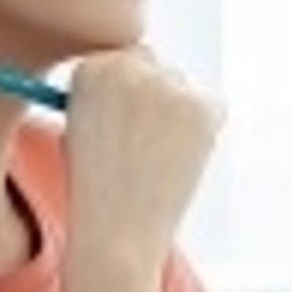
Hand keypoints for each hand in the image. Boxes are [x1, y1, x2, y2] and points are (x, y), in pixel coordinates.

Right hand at [50, 49, 222, 270]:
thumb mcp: (78, 130)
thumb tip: (142, 82)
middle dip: (158, 99)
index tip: (130, 122)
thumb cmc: (95, 191)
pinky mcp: (201, 106)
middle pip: (157, 69)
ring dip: (181, 116)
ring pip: (185, 90)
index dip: (129, 96)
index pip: (125, 62)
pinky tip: (181, 161)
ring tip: (160, 159)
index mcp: (91, 69)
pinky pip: (213, 109)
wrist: (117, 230)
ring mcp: (167, 85)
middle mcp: (128, 67)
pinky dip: (205, 132)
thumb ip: (103, 97)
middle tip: (151, 144)